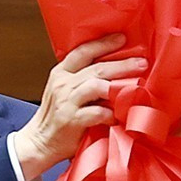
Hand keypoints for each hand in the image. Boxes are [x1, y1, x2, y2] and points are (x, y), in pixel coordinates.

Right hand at [14, 35, 145, 180]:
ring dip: (118, 85)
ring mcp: (67, 102)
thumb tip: (113, 70)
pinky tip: (118, 115)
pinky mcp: (72, 120)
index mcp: (61, 73)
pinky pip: (97, 112)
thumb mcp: (63, 91)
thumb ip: (81, 80)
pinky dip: (110, 113)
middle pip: (97, 68)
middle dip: (122, 64)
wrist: (39, 142)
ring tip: (136, 85)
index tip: (122, 38)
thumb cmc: (56, 117)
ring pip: (97, 85)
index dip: (103, 44)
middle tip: (141, 62)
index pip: (83, 52)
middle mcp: (63, 84)